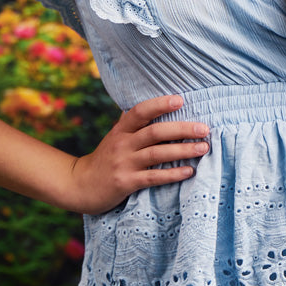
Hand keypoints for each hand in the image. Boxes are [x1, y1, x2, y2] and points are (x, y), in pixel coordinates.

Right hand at [66, 95, 208, 214]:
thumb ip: (132, 123)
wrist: (80, 185)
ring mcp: (124, 163)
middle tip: (204, 129)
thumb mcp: (115, 137)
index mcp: (121, 130)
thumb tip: (155, 105)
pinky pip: (153, 178)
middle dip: (182, 129)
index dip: (160, 104)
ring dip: (183, 150)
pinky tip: (189, 172)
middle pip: (155, 132)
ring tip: (203, 148)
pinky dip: (172, 174)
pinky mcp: (126, 183)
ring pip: (157, 154)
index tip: (180, 100)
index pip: (140, 111)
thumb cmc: (105, 158)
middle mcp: (122, 144)